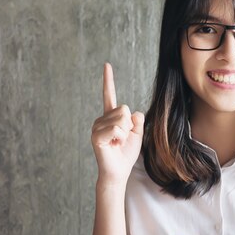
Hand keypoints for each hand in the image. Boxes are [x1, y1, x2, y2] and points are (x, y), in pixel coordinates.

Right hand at [91, 63, 144, 185]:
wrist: (119, 170)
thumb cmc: (126, 153)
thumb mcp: (138, 133)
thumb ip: (137, 120)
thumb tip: (133, 113)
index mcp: (111, 116)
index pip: (109, 95)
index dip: (108, 80)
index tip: (107, 65)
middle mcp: (101, 119)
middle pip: (124, 109)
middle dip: (129, 125)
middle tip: (121, 139)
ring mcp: (97, 126)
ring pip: (121, 119)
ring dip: (124, 134)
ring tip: (116, 143)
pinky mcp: (96, 135)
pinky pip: (117, 129)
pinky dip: (120, 138)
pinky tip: (113, 145)